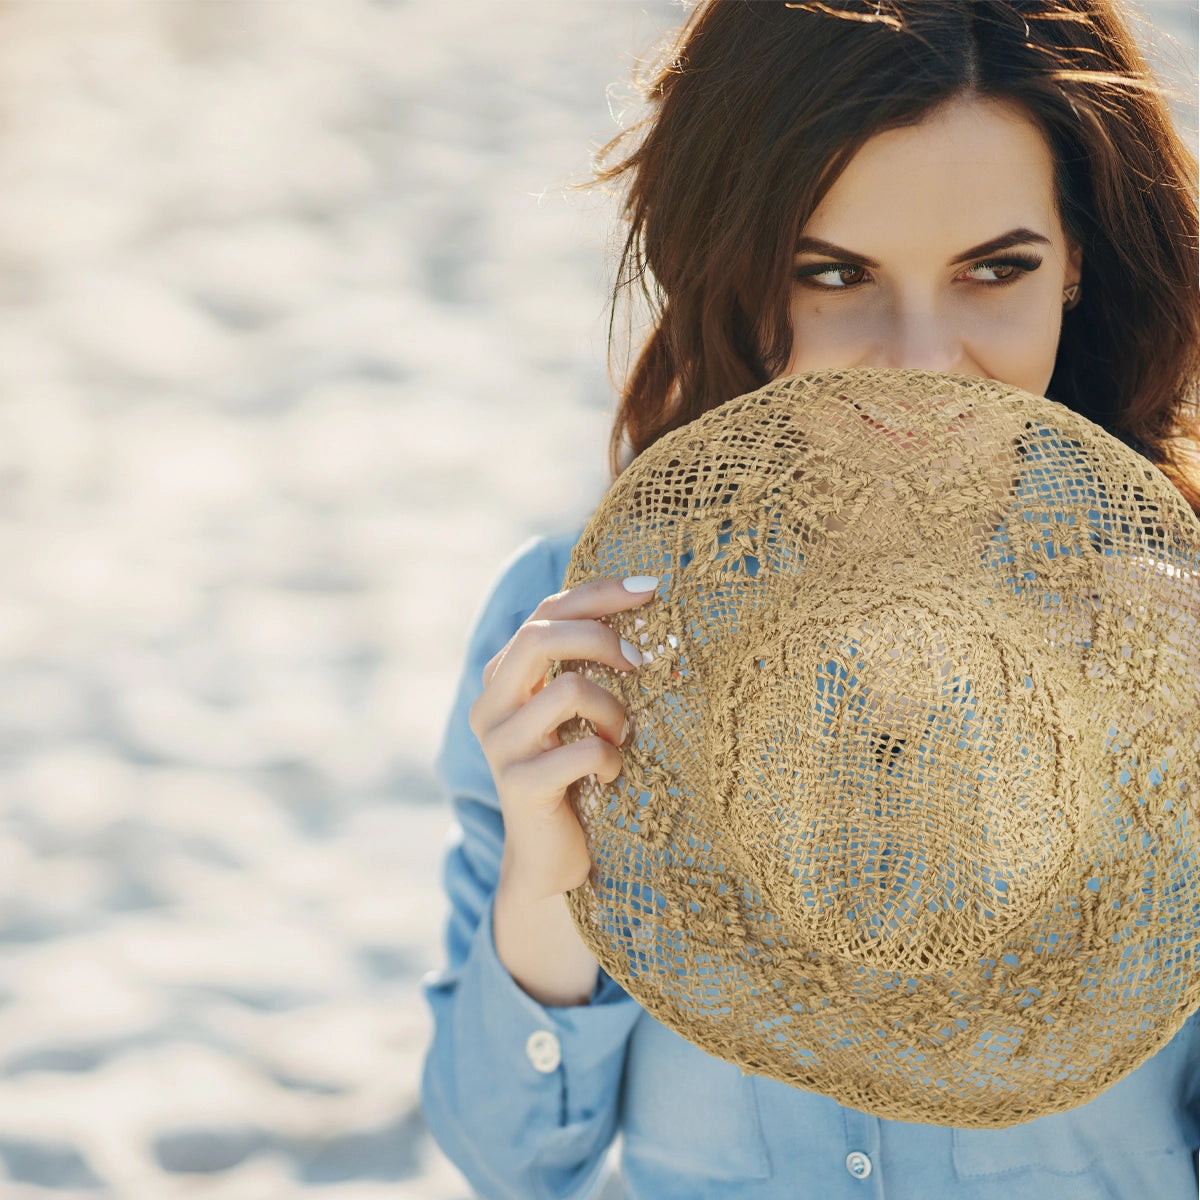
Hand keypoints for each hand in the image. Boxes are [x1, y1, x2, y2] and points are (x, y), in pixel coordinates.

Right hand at [468, 575, 656, 903]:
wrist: (552, 859)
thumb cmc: (576, 775)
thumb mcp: (577, 713)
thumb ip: (586, 666)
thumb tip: (644, 607)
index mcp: (503, 677)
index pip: (545, 612)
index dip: (598, 594)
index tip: (650, 587)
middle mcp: (490, 705)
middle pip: (539, 636)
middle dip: (601, 638)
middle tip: (641, 662)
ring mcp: (500, 746)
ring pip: (566, 689)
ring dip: (613, 711)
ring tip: (623, 736)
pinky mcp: (519, 786)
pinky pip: (582, 750)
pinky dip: (611, 758)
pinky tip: (612, 774)